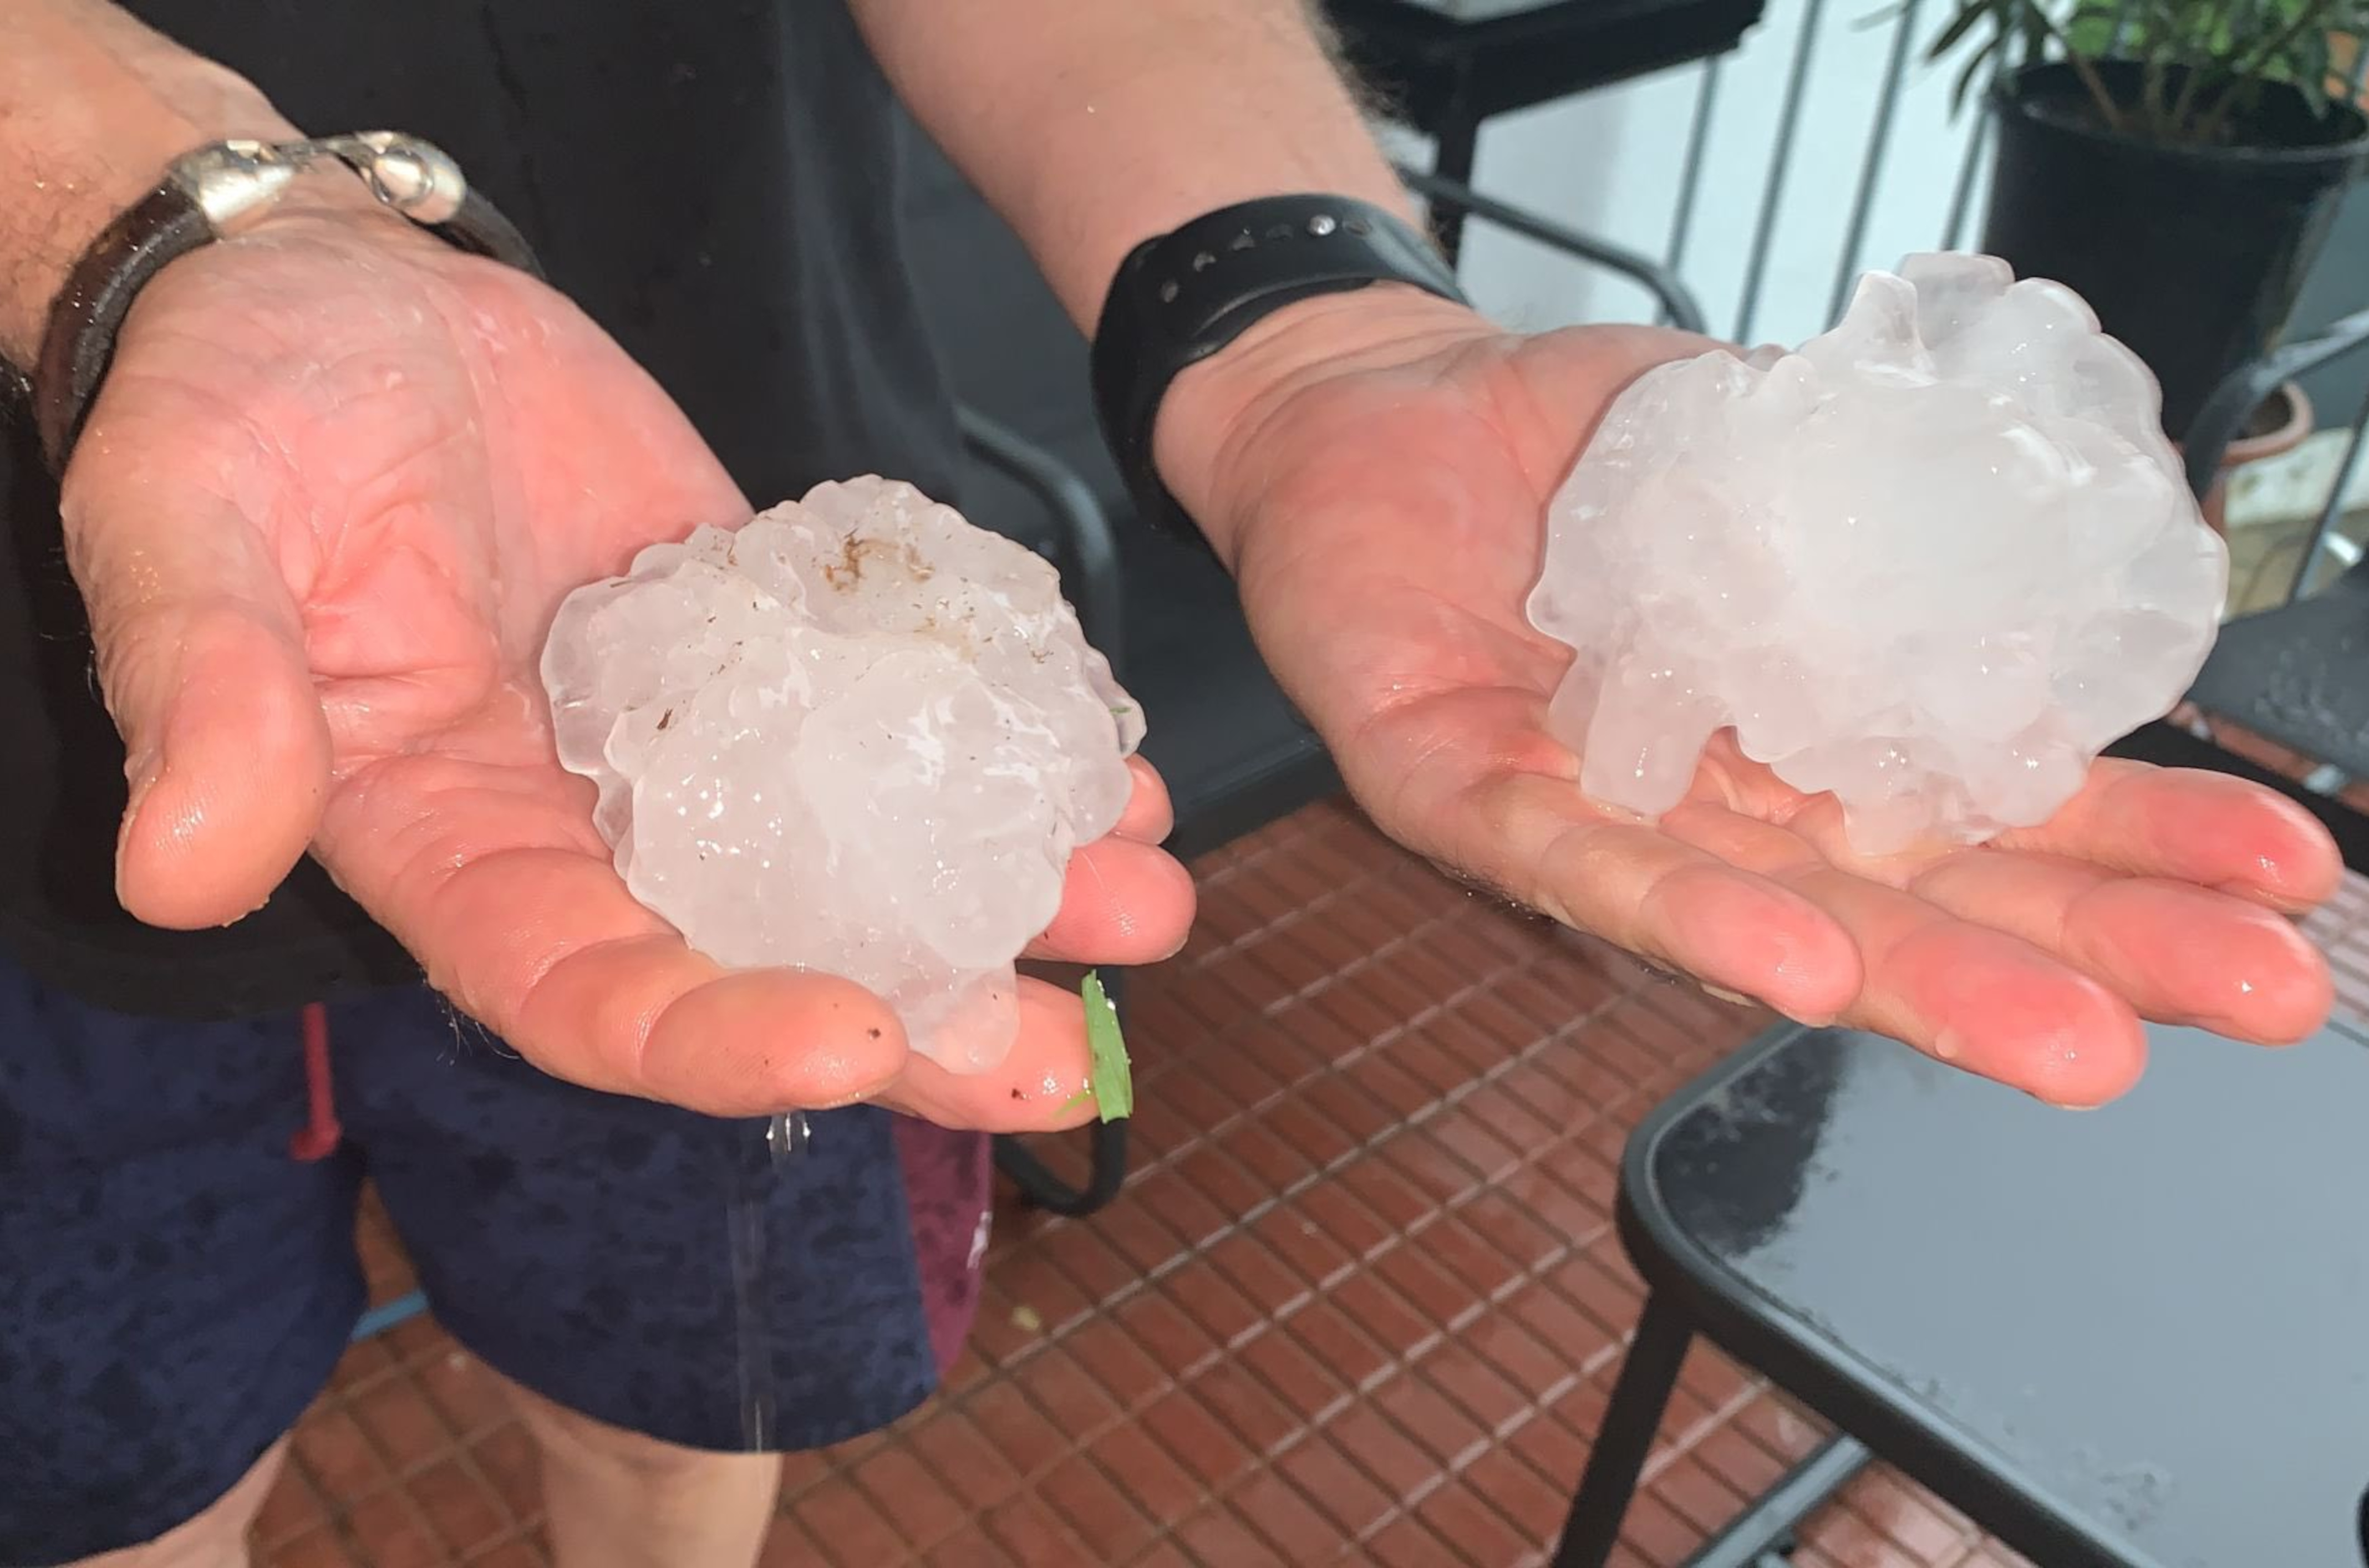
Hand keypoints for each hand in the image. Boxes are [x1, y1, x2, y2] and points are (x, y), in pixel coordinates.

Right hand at [65, 193, 1192, 1128]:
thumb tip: (180, 869)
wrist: (337, 298)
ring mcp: (696, 737)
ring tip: (1143, 904)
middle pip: (769, 964)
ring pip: (862, 858)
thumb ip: (208, 697)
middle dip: (925, 1020)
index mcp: (450, 847)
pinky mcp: (766, 638)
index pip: (589, 995)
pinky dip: (992, 751)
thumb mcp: (181, 531)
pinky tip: (1108, 770)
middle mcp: (590, 825)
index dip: (717, 1037)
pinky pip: (889, 718)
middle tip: (1072, 1052)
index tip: (855, 1036)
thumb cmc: (231, 410)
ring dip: (1005, 897)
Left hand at [1161, 291, 2339, 1106]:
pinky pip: (1570, 866)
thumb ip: (1887, 495)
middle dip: (2083, 951)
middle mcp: (1715, 798)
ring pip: (1768, 919)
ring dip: (1916, 982)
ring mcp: (1590, 816)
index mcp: (1804, 724)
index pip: (1989, 805)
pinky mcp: (1455, 797)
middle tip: (2259, 997)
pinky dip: (1679, 911)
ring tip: (2073, 1041)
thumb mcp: (1760, 435)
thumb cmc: (1568, 440)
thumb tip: (2080, 530)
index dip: (2133, 842)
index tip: (2288, 874)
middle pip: (1911, 896)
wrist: (1376, 405)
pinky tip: (1791, 962)